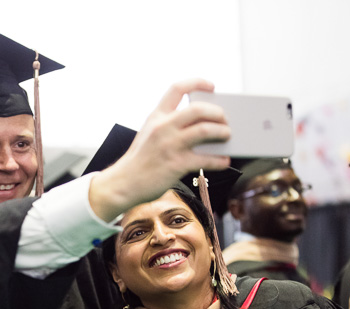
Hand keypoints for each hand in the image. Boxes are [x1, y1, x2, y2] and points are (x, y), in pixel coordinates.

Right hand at [89, 79, 230, 220]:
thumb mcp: (149, 135)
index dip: (197, 83)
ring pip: (205, 130)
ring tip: (227, 135)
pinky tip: (224, 161)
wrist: (123, 184)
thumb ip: (169, 127)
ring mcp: (170, 145)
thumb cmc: (139, 161)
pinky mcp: (176, 165)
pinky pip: (206, 159)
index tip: (212, 86)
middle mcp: (163, 127)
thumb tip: (203, 128)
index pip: (177, 88)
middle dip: (217, 112)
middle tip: (224, 119)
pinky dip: (220, 160)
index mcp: (156, 116)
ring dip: (222, 132)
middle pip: (198, 109)